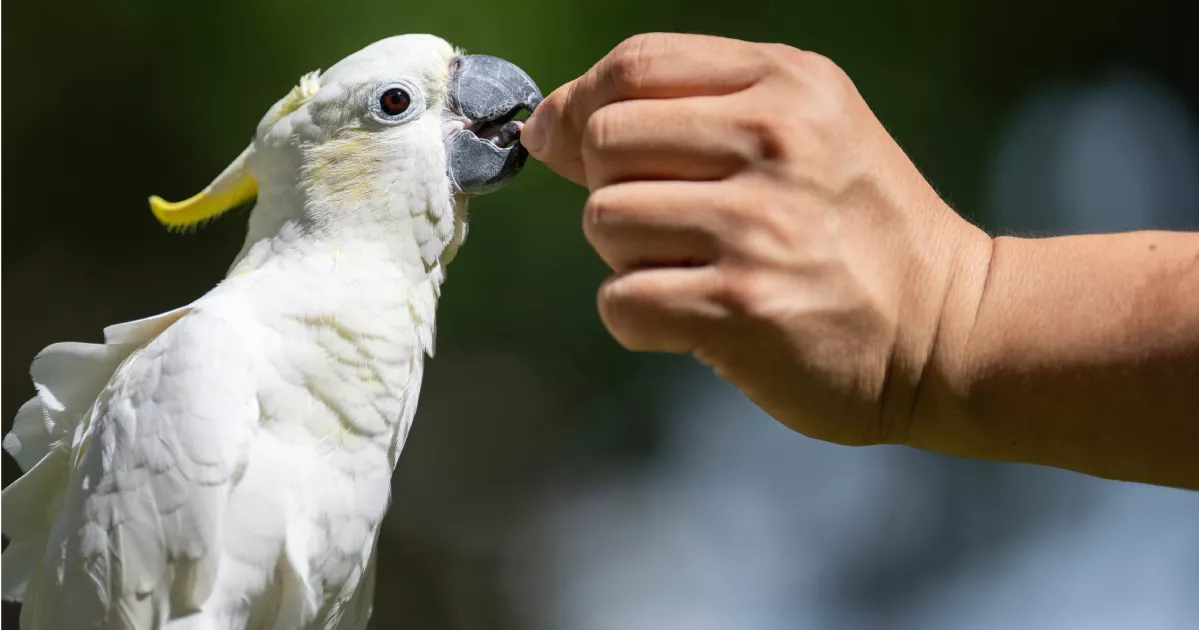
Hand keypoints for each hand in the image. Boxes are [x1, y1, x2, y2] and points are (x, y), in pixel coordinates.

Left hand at [522, 33, 990, 445]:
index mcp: (787, 84)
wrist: (949, 328)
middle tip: (669, 223)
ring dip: (629, 258)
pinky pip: (621, 302)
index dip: (581, 104)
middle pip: (604, 142)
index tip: (570, 143)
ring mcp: (759, 227)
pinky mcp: (742, 307)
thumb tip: (546, 126)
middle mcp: (776, 142)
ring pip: (603, 222)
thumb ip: (684, 112)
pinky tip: (695, 319)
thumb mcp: (802, 132)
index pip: (635, 63)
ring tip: (697, 270)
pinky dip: (640, 319)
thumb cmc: (857, 227)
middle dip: (611, 188)